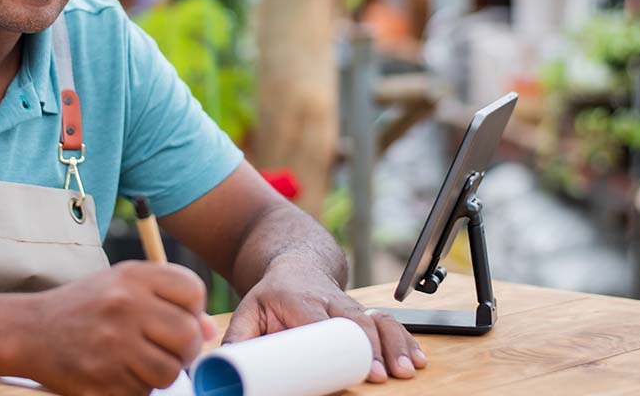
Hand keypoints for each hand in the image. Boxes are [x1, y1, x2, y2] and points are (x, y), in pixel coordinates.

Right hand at [25, 262, 217, 395]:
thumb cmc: (86, 306)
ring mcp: (111, 346)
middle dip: (185, 349)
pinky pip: (142, 394)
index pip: (192, 290)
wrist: (30, 330)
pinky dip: (136, 389)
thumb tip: (209, 328)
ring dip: (162, 373)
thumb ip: (169, 299)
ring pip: (169, 372)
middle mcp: (123, 307)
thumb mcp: (124, 285)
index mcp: (132, 277)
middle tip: (169, 350)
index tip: (177, 317)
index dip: (193, 309)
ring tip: (141, 362)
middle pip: (187, 337)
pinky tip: (119, 373)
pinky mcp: (100, 382)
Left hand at [222, 262, 425, 382]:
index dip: (345, 341)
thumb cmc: (270, 295)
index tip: (361, 367)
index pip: (325, 319)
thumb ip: (238, 342)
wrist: (294, 264)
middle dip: (377, 347)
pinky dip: (404, 339)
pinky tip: (417, 359)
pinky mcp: (362, 312)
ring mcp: (349, 305)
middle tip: (386, 375)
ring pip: (379, 320)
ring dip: (396, 344)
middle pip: (359, 321)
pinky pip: (388, 322)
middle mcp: (330, 299)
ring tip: (408, 369)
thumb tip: (223, 372)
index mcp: (300, 299)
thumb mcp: (247, 312)